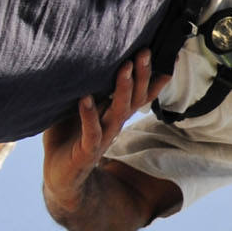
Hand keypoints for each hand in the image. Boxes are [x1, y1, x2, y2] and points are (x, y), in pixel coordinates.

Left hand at [42, 53, 161, 214]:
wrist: (62, 179)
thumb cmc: (68, 138)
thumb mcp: (76, 108)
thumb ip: (82, 86)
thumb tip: (76, 55)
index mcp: (115, 113)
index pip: (142, 93)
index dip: (156, 77)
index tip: (169, 55)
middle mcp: (114, 124)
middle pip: (135, 97)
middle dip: (142, 74)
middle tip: (144, 51)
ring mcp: (103, 137)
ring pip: (119, 111)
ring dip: (123, 89)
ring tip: (124, 68)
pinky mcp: (87, 150)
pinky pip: (91, 131)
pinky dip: (88, 114)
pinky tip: (85, 99)